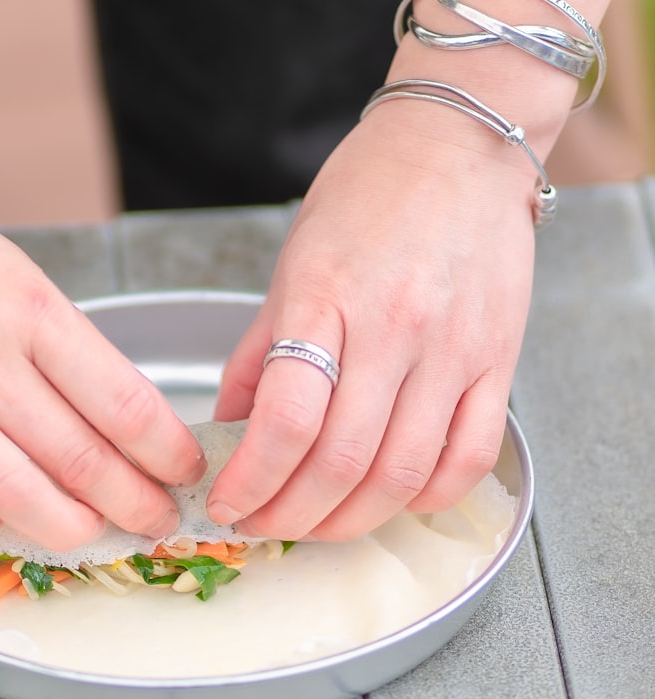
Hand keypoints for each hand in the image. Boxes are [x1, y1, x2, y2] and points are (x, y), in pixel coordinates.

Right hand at [0, 152, 204, 547]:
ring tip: (95, 536)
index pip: (125, 403)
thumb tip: (106, 413)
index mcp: (29, 310)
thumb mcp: (11, 270)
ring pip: (19, 496)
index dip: (167, 452)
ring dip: (73, 530)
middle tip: (158, 520)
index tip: (184, 469)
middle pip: (84, 461)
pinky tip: (6, 526)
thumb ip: (56, 341)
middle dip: (137, 504)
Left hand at [209, 105, 534, 540]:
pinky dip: (425, 497)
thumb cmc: (365, 196)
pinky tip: (390, 500)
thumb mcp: (292, 264)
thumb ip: (259, 352)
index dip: (250, 480)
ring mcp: (453, 349)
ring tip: (314, 524)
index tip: (228, 503)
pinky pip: (468, 457)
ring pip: (402, 474)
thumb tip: (230, 427)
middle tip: (262, 524)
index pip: (286, 420)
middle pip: (340, 463)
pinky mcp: (498, 361)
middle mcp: (394, 329)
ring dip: (348, 521)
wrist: (458, 145)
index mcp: (326, 298)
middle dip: (289, 517)